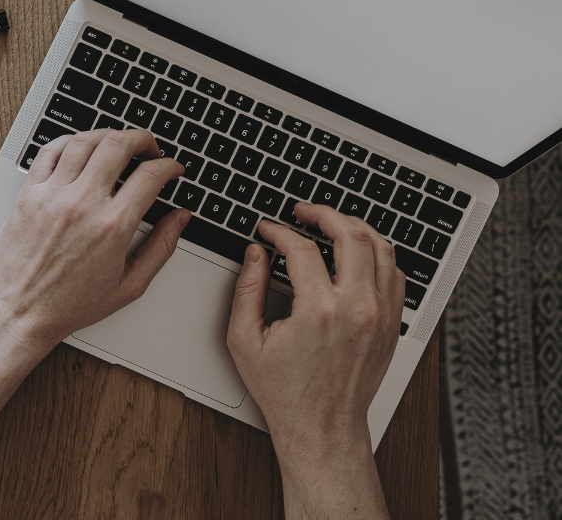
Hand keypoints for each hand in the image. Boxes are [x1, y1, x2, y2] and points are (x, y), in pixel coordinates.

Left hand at [0, 129, 190, 351]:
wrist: (19, 311)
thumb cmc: (68, 305)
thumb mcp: (129, 285)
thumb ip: (161, 248)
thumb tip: (180, 219)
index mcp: (112, 226)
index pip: (150, 175)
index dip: (169, 166)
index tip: (172, 168)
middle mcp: (82, 204)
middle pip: (119, 145)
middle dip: (143, 139)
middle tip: (149, 148)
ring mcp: (52, 195)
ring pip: (85, 141)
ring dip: (107, 135)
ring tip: (117, 145)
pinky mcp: (28, 193)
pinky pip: (49, 151)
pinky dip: (69, 141)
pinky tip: (79, 148)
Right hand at [227, 203, 402, 518]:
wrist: (322, 427)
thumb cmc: (285, 392)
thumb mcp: (246, 341)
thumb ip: (247, 290)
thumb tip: (255, 254)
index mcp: (318, 311)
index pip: (302, 248)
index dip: (279, 231)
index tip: (267, 230)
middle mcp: (357, 308)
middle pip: (351, 235)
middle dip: (323, 214)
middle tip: (304, 212)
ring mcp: (381, 316)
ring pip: (381, 248)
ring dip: (355, 228)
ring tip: (332, 224)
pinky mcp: (392, 324)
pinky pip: (395, 273)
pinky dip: (377, 253)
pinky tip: (356, 252)